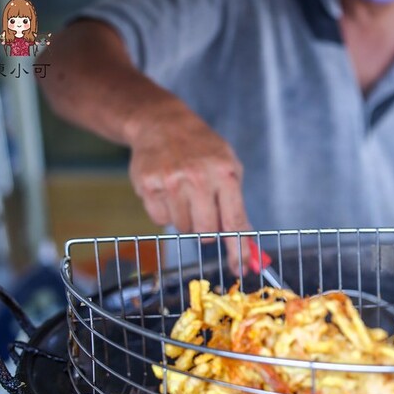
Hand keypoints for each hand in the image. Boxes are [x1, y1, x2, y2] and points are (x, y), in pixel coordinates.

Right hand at [128, 107, 253, 274]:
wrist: (163, 124)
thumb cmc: (203, 151)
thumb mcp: (230, 168)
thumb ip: (237, 207)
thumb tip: (245, 247)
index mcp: (225, 174)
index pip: (235, 222)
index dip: (239, 250)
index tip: (241, 268)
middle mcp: (198, 178)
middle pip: (206, 232)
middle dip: (208, 230)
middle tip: (204, 212)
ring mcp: (171, 181)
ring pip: (182, 228)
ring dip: (186, 219)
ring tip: (185, 193)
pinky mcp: (148, 184)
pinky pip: (160, 219)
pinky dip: (166, 212)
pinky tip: (168, 191)